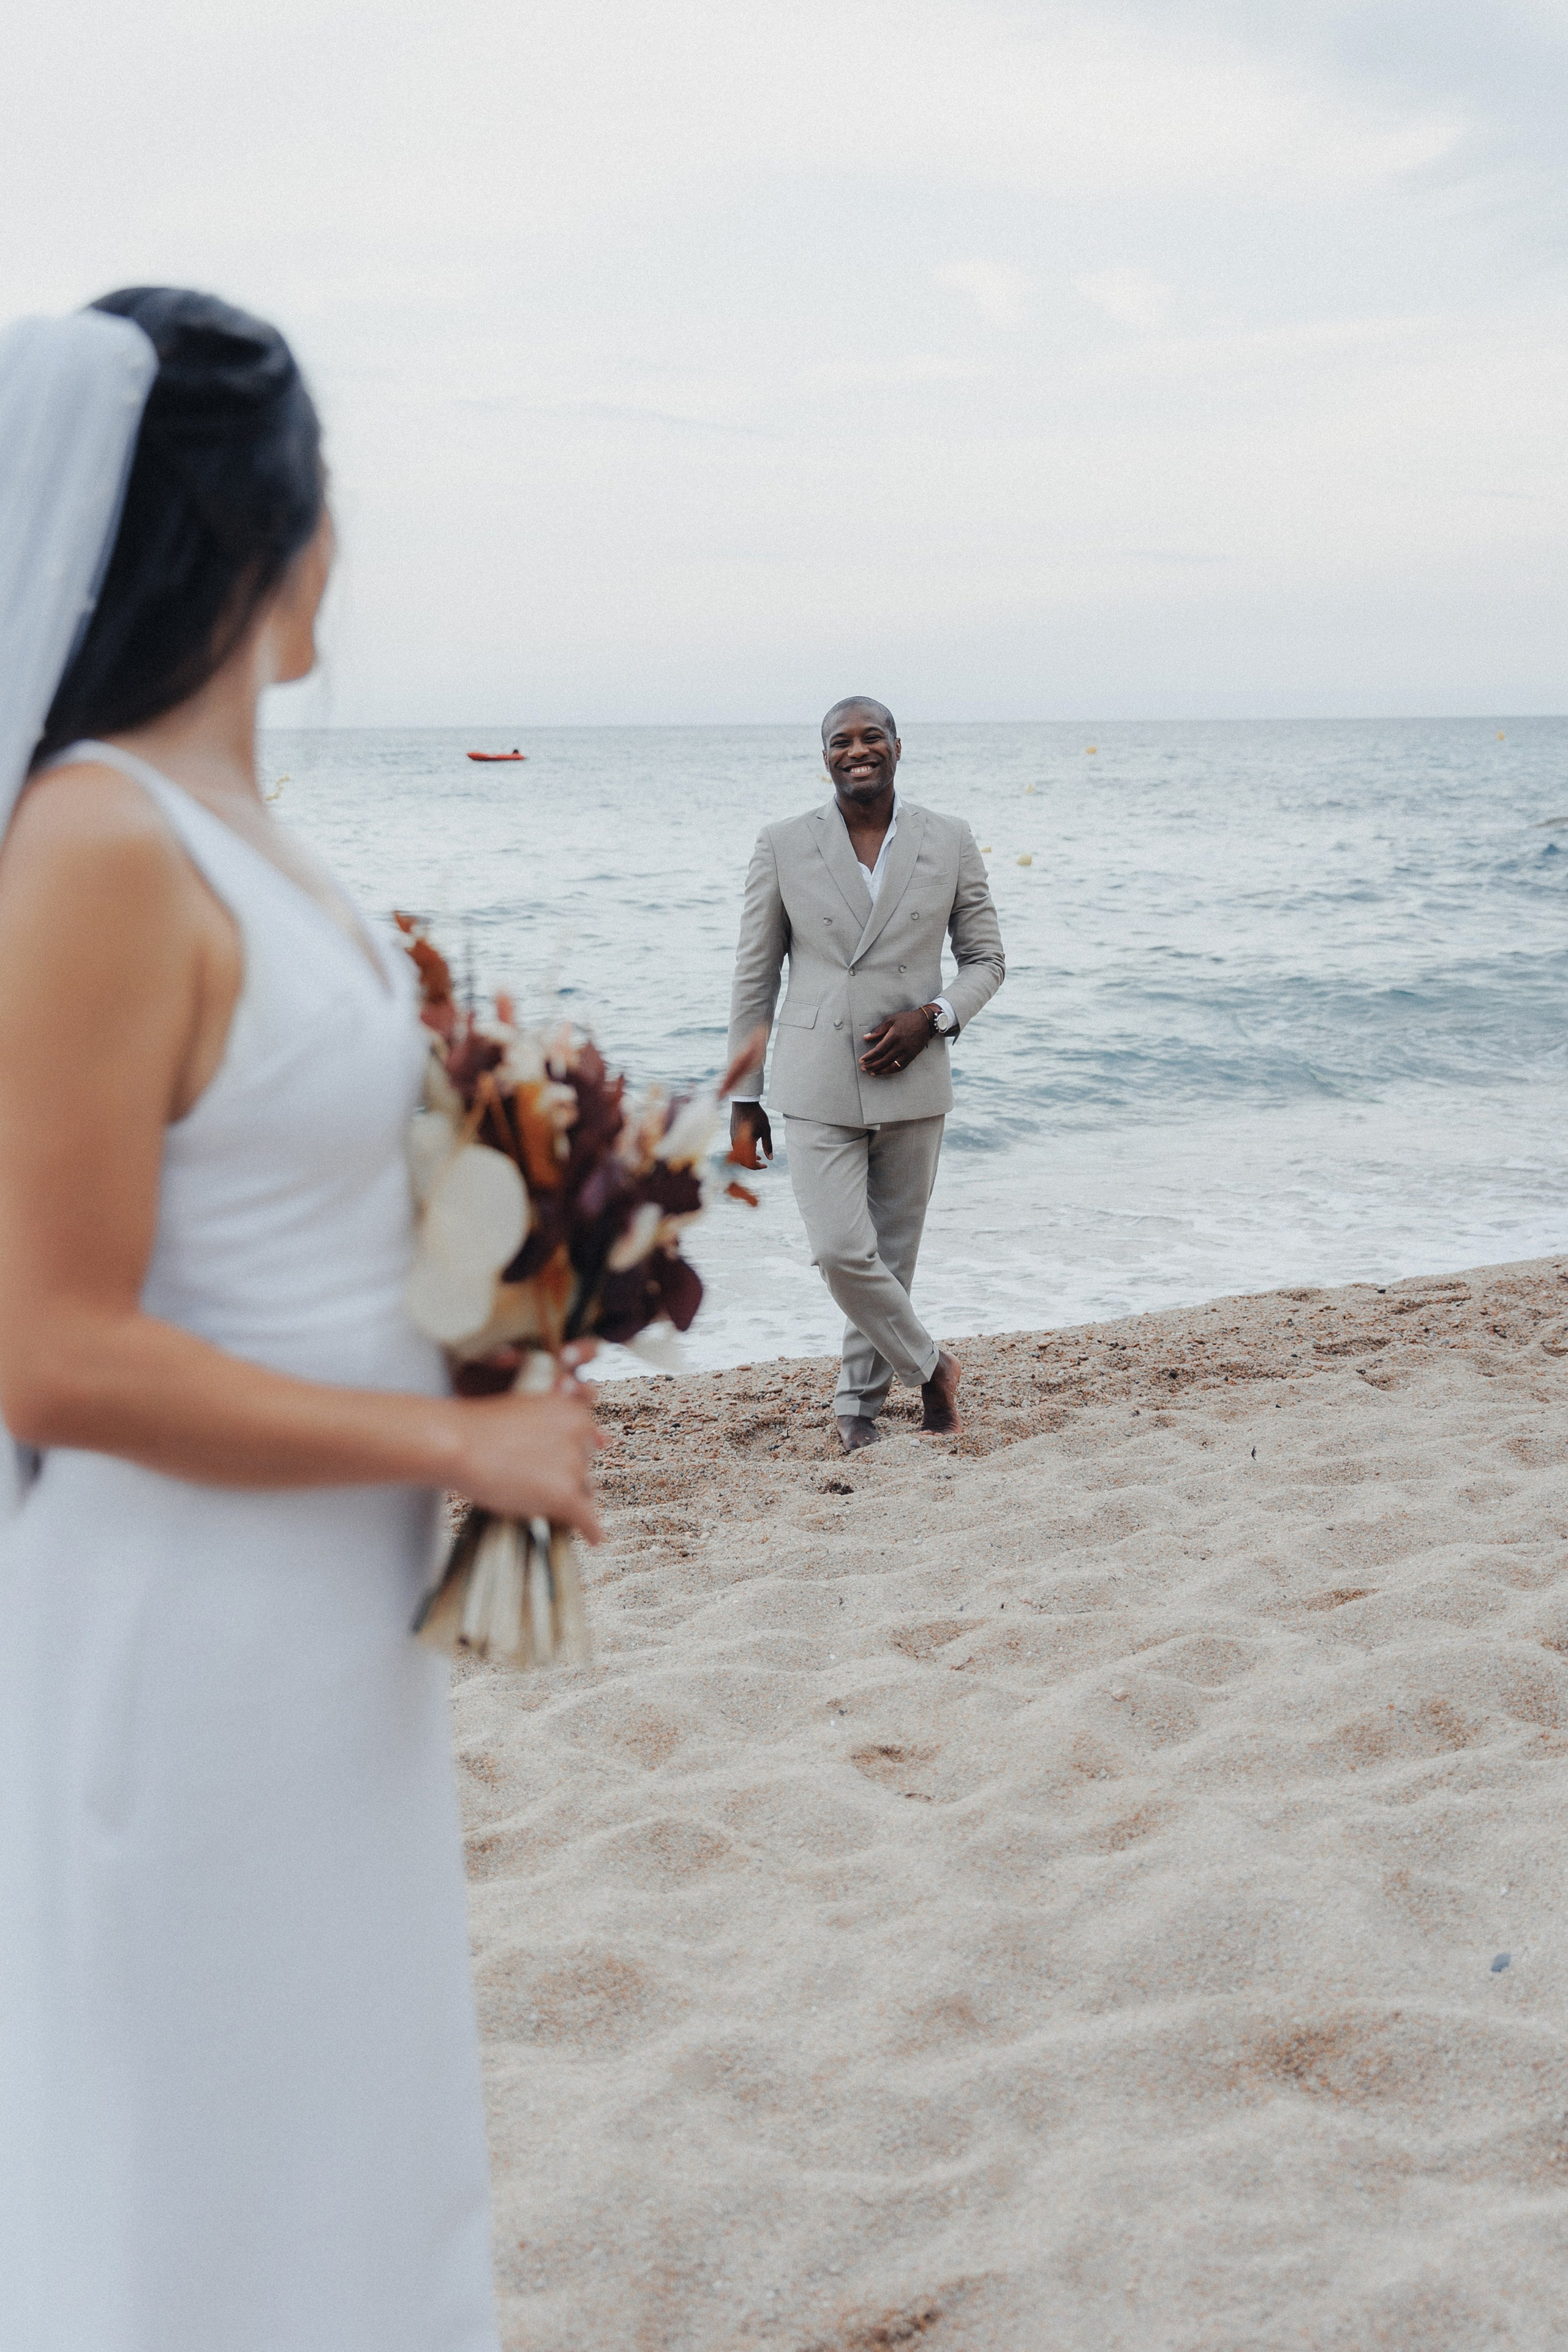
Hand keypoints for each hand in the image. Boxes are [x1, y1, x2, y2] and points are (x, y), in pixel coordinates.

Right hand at [454, 1372, 605, 1539]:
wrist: (458, 1444)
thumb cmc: (482, 1428)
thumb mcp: (528, 1410)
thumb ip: (561, 1423)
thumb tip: (603, 1441)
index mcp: (572, 1411)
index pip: (587, 1440)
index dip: (571, 1453)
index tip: (566, 1463)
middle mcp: (579, 1436)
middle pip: (584, 1467)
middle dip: (566, 1476)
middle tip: (534, 1480)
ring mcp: (573, 1466)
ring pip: (582, 1492)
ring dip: (566, 1498)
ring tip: (535, 1500)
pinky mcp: (565, 1495)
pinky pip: (587, 1518)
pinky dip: (591, 1530)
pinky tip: (593, 1538)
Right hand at [729, 1101, 772, 1165]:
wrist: (744, 1102)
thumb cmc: (756, 1115)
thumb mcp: (766, 1130)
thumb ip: (768, 1145)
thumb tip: (770, 1158)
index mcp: (746, 1143)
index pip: (750, 1162)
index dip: (758, 1167)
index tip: (765, 1165)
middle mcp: (738, 1143)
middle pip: (743, 1161)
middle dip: (753, 1164)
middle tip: (762, 1163)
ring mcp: (733, 1138)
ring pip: (739, 1155)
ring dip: (748, 1158)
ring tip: (758, 1156)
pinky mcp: (732, 1134)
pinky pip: (736, 1148)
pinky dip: (744, 1152)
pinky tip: (752, 1147)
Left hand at [858, 1007, 931, 1076]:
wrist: (926, 1022)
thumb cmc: (907, 1019)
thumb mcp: (891, 1020)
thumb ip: (878, 1030)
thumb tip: (865, 1037)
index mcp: (894, 1036)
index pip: (879, 1050)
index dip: (869, 1057)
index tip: (862, 1060)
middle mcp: (901, 1046)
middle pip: (884, 1060)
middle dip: (872, 1065)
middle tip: (864, 1068)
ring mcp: (907, 1053)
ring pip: (892, 1066)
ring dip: (881, 1071)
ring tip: (872, 1073)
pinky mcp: (912, 1056)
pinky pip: (901, 1067)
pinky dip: (892, 1071)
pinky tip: (885, 1071)